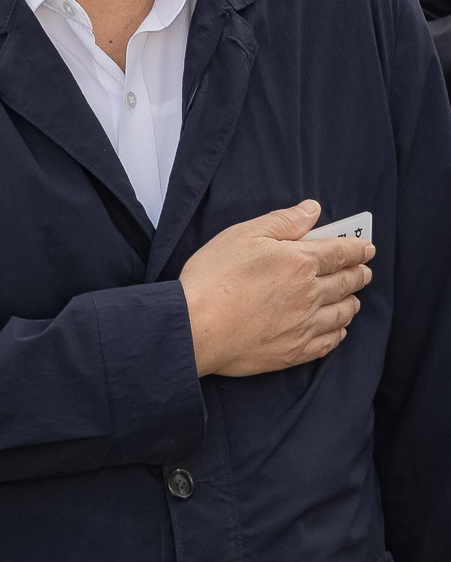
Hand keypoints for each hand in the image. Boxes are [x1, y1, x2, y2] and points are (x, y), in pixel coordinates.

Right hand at [177, 199, 373, 376]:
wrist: (194, 327)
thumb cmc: (212, 278)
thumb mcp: (242, 236)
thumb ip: (282, 222)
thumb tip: (312, 210)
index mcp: (300, 262)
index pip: (340, 253)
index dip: (357, 249)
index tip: (366, 248)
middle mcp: (310, 294)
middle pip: (346, 282)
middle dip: (358, 274)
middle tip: (363, 270)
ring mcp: (305, 325)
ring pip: (343, 313)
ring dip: (351, 302)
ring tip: (351, 298)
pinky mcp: (294, 351)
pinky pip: (329, 342)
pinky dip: (338, 332)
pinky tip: (336, 328)